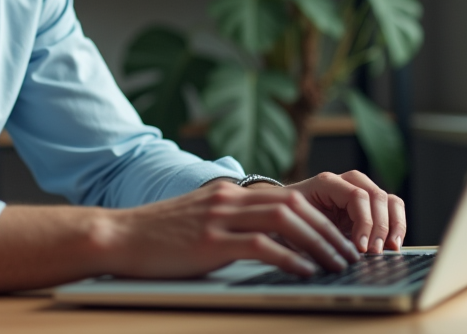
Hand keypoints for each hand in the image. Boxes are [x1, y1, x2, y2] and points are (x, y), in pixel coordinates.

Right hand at [99, 180, 360, 278]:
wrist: (117, 236)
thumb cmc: (155, 236)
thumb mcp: (198, 219)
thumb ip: (228, 221)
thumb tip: (262, 238)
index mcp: (227, 194)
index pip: (286, 196)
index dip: (319, 217)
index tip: (338, 239)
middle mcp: (227, 200)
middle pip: (294, 204)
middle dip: (327, 229)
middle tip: (348, 253)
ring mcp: (218, 219)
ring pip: (284, 221)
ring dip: (317, 243)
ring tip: (335, 264)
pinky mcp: (209, 242)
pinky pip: (260, 245)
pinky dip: (289, 258)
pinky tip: (304, 271)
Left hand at [283, 171, 405, 253]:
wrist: (287, 210)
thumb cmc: (289, 217)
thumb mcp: (295, 224)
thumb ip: (312, 234)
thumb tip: (334, 255)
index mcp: (327, 182)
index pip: (356, 196)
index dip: (363, 222)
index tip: (361, 247)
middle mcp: (347, 182)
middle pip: (376, 196)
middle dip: (379, 227)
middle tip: (374, 252)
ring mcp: (361, 191)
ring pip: (389, 200)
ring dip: (393, 226)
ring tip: (389, 249)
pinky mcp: (371, 205)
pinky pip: (393, 208)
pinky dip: (397, 225)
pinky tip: (392, 245)